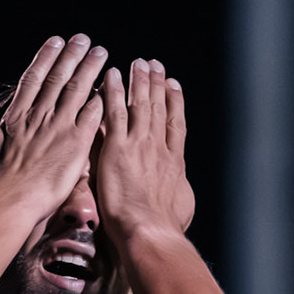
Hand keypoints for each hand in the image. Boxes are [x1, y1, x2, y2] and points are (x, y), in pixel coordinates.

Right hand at [0, 35, 107, 211]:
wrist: (9, 198)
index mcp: (16, 116)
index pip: (33, 79)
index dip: (45, 58)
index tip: (54, 43)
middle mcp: (39, 115)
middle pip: (58, 78)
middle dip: (71, 56)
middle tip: (82, 39)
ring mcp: (59, 127)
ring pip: (77, 89)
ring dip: (90, 69)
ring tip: (100, 53)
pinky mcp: (76, 143)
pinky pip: (92, 115)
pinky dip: (101, 99)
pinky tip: (110, 89)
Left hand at [96, 58, 194, 236]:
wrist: (149, 230)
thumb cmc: (165, 227)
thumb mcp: (182, 207)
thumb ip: (179, 193)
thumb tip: (182, 192)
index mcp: (174, 162)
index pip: (176, 124)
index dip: (175, 102)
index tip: (173, 85)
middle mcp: (159, 148)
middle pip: (159, 108)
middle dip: (156, 84)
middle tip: (154, 65)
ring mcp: (139, 145)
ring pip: (139, 105)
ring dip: (138, 81)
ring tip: (138, 63)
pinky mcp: (117, 148)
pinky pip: (114, 113)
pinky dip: (113, 92)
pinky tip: (111, 75)